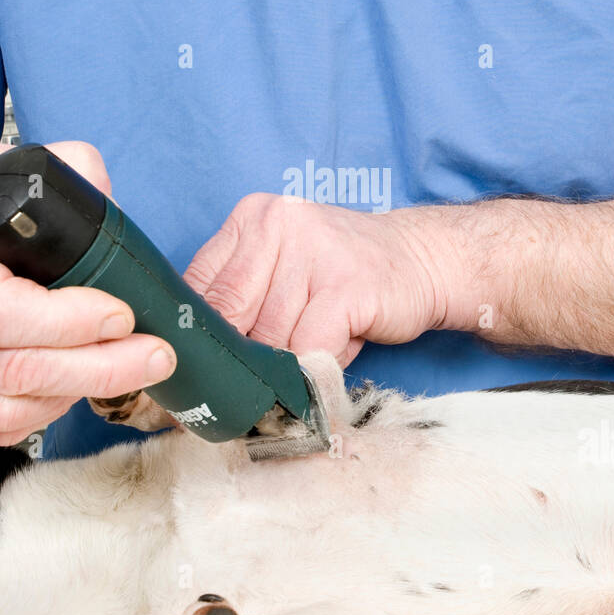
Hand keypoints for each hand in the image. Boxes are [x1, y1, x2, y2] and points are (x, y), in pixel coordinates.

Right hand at [0, 138, 177, 446]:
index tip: (120, 313)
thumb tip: (108, 198)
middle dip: (100, 368)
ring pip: (4, 411)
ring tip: (125, 368)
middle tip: (157, 355)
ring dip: (75, 393)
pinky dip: (39, 413)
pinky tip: (72, 386)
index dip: (67, 323)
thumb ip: (53, 170)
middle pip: (13, 372)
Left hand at [183, 194, 457, 366]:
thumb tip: (194, 362)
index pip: (197, 286)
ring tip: (304, 366)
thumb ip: (240, 301)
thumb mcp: (281, 273)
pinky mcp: (347, 285)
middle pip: (230, 316)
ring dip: (284, 368)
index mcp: (251, 219)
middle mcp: (276, 224)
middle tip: (237, 395)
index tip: (192, 376)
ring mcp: (313, 251)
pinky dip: (313, 372)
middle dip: (236, 362)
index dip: (194, 339)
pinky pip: (309, 349)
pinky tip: (325, 369)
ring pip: (270, 339)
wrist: (421, 259)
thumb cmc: (340, 278)